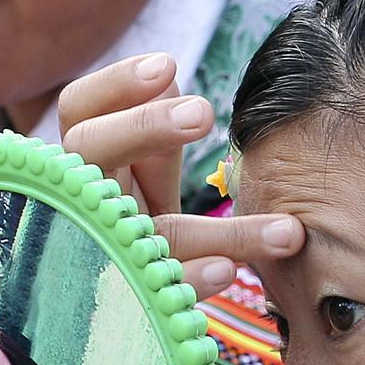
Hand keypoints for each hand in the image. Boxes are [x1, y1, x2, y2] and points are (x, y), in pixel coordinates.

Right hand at [58, 55, 304, 300]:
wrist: (124, 287)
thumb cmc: (138, 207)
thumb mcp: (147, 164)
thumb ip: (157, 127)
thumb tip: (167, 76)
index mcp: (83, 159)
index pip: (80, 109)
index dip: (116, 86)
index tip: (168, 66)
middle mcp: (79, 200)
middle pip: (91, 150)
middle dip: (145, 127)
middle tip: (204, 113)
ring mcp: (100, 250)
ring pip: (152, 233)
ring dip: (221, 232)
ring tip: (285, 231)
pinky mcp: (125, 298)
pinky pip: (158, 289)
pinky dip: (193, 279)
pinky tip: (227, 272)